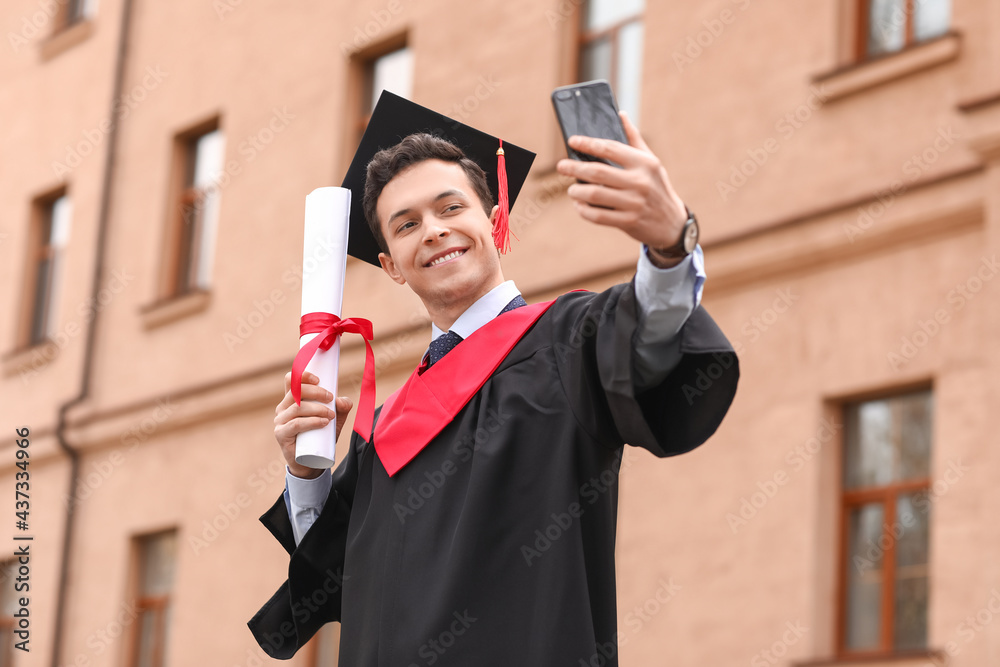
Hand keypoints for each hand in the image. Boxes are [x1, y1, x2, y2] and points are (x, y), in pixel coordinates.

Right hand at [274, 371, 352, 478]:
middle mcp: (283, 408)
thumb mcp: (334, 418)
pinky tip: (324, 422)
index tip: (318, 379)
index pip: (291, 380)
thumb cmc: (320, 435)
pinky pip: (295, 424)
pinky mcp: (281, 434)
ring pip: (297, 408)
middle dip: (315, 392)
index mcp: (292, 400)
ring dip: (317, 409)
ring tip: (331, 415)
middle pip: (295, 391)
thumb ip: (341, 407)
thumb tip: (342, 401)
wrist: (311, 461)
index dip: (302, 375)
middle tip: (331, 398)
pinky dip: (311, 421)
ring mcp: (280, 421)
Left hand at [556, 111, 688, 255]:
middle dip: (575, 168)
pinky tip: (579, 205)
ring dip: (577, 192)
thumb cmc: (656, 187)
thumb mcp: (651, 162)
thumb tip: (620, 114)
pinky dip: (584, 210)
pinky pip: (598, 215)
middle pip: (598, 172)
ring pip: (595, 194)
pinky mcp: (628, 222)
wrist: (671, 223)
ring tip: (571, 190)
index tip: (572, 141)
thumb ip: (634, 139)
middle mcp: (640, 182)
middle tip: (561, 166)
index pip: (611, 148)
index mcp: (644, 163)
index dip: (588, 143)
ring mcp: (634, 203)